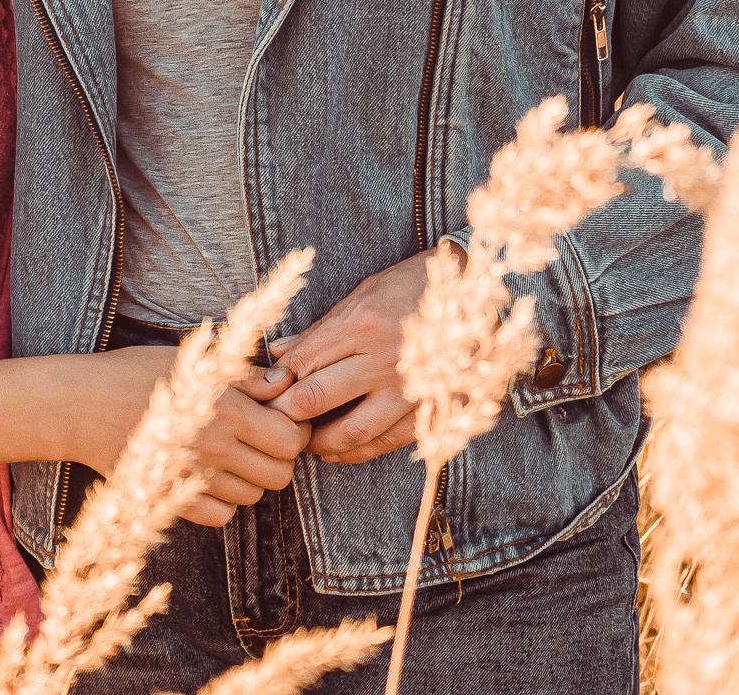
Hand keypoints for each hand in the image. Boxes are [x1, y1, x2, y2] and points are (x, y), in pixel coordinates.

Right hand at [70, 346, 312, 527]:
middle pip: (279, 474)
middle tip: (260, 442)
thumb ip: (244, 375)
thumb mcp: (191, 363)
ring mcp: (196, 477)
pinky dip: (223, 502)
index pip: (290, 439)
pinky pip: (221, 516)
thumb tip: (285, 382)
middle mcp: (216, 446)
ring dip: (250, 479)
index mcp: (226, 407)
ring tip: (232, 456)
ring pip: (252, 496)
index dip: (293, 431)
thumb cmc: (134, 373)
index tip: (279, 421)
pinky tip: (210, 478)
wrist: (80, 406)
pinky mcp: (174, 498)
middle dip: (277, 460)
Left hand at [265, 247, 458, 465]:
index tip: (263, 392)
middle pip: (318, 397)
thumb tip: (279, 353)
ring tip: (303, 442)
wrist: (475, 293)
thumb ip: (321, 330)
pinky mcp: (428, 409)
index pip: (304, 362)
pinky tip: (339, 451)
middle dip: (287, 414)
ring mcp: (408, 388)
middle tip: (272, 422)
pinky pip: (386, 441)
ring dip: (319, 442)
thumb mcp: (363, 294)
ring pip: (351, 431)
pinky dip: (358, 452)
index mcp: (364, 324)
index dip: (276, 381)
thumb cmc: (413, 287)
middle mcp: (384, 359)